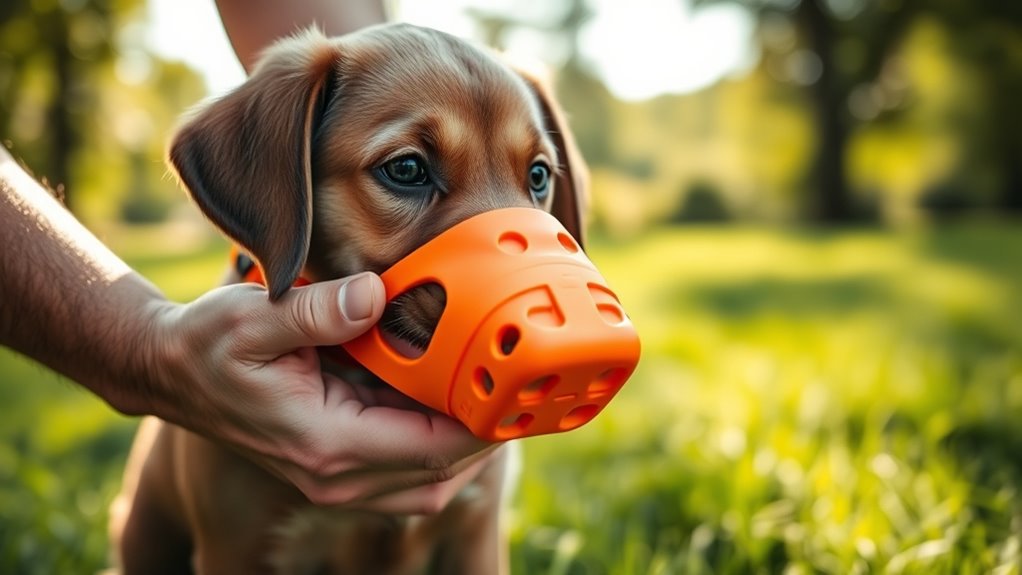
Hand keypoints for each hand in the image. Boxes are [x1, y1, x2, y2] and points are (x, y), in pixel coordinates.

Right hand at [135, 272, 496, 513]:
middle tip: (528, 389)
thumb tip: (375, 294)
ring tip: (501, 391)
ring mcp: (338, 475)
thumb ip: (314, 310)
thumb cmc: (208, 345)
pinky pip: (407, 466)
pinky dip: (439, 439)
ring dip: (468, 444)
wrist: (170, 372)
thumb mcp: (249, 317)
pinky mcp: (338, 462)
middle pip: (440, 473)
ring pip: (428, 479)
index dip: (484, 426)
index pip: (429, 449)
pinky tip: (454, 392)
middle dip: (489, 436)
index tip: (521, 391)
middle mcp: (336, 474)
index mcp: (325, 443)